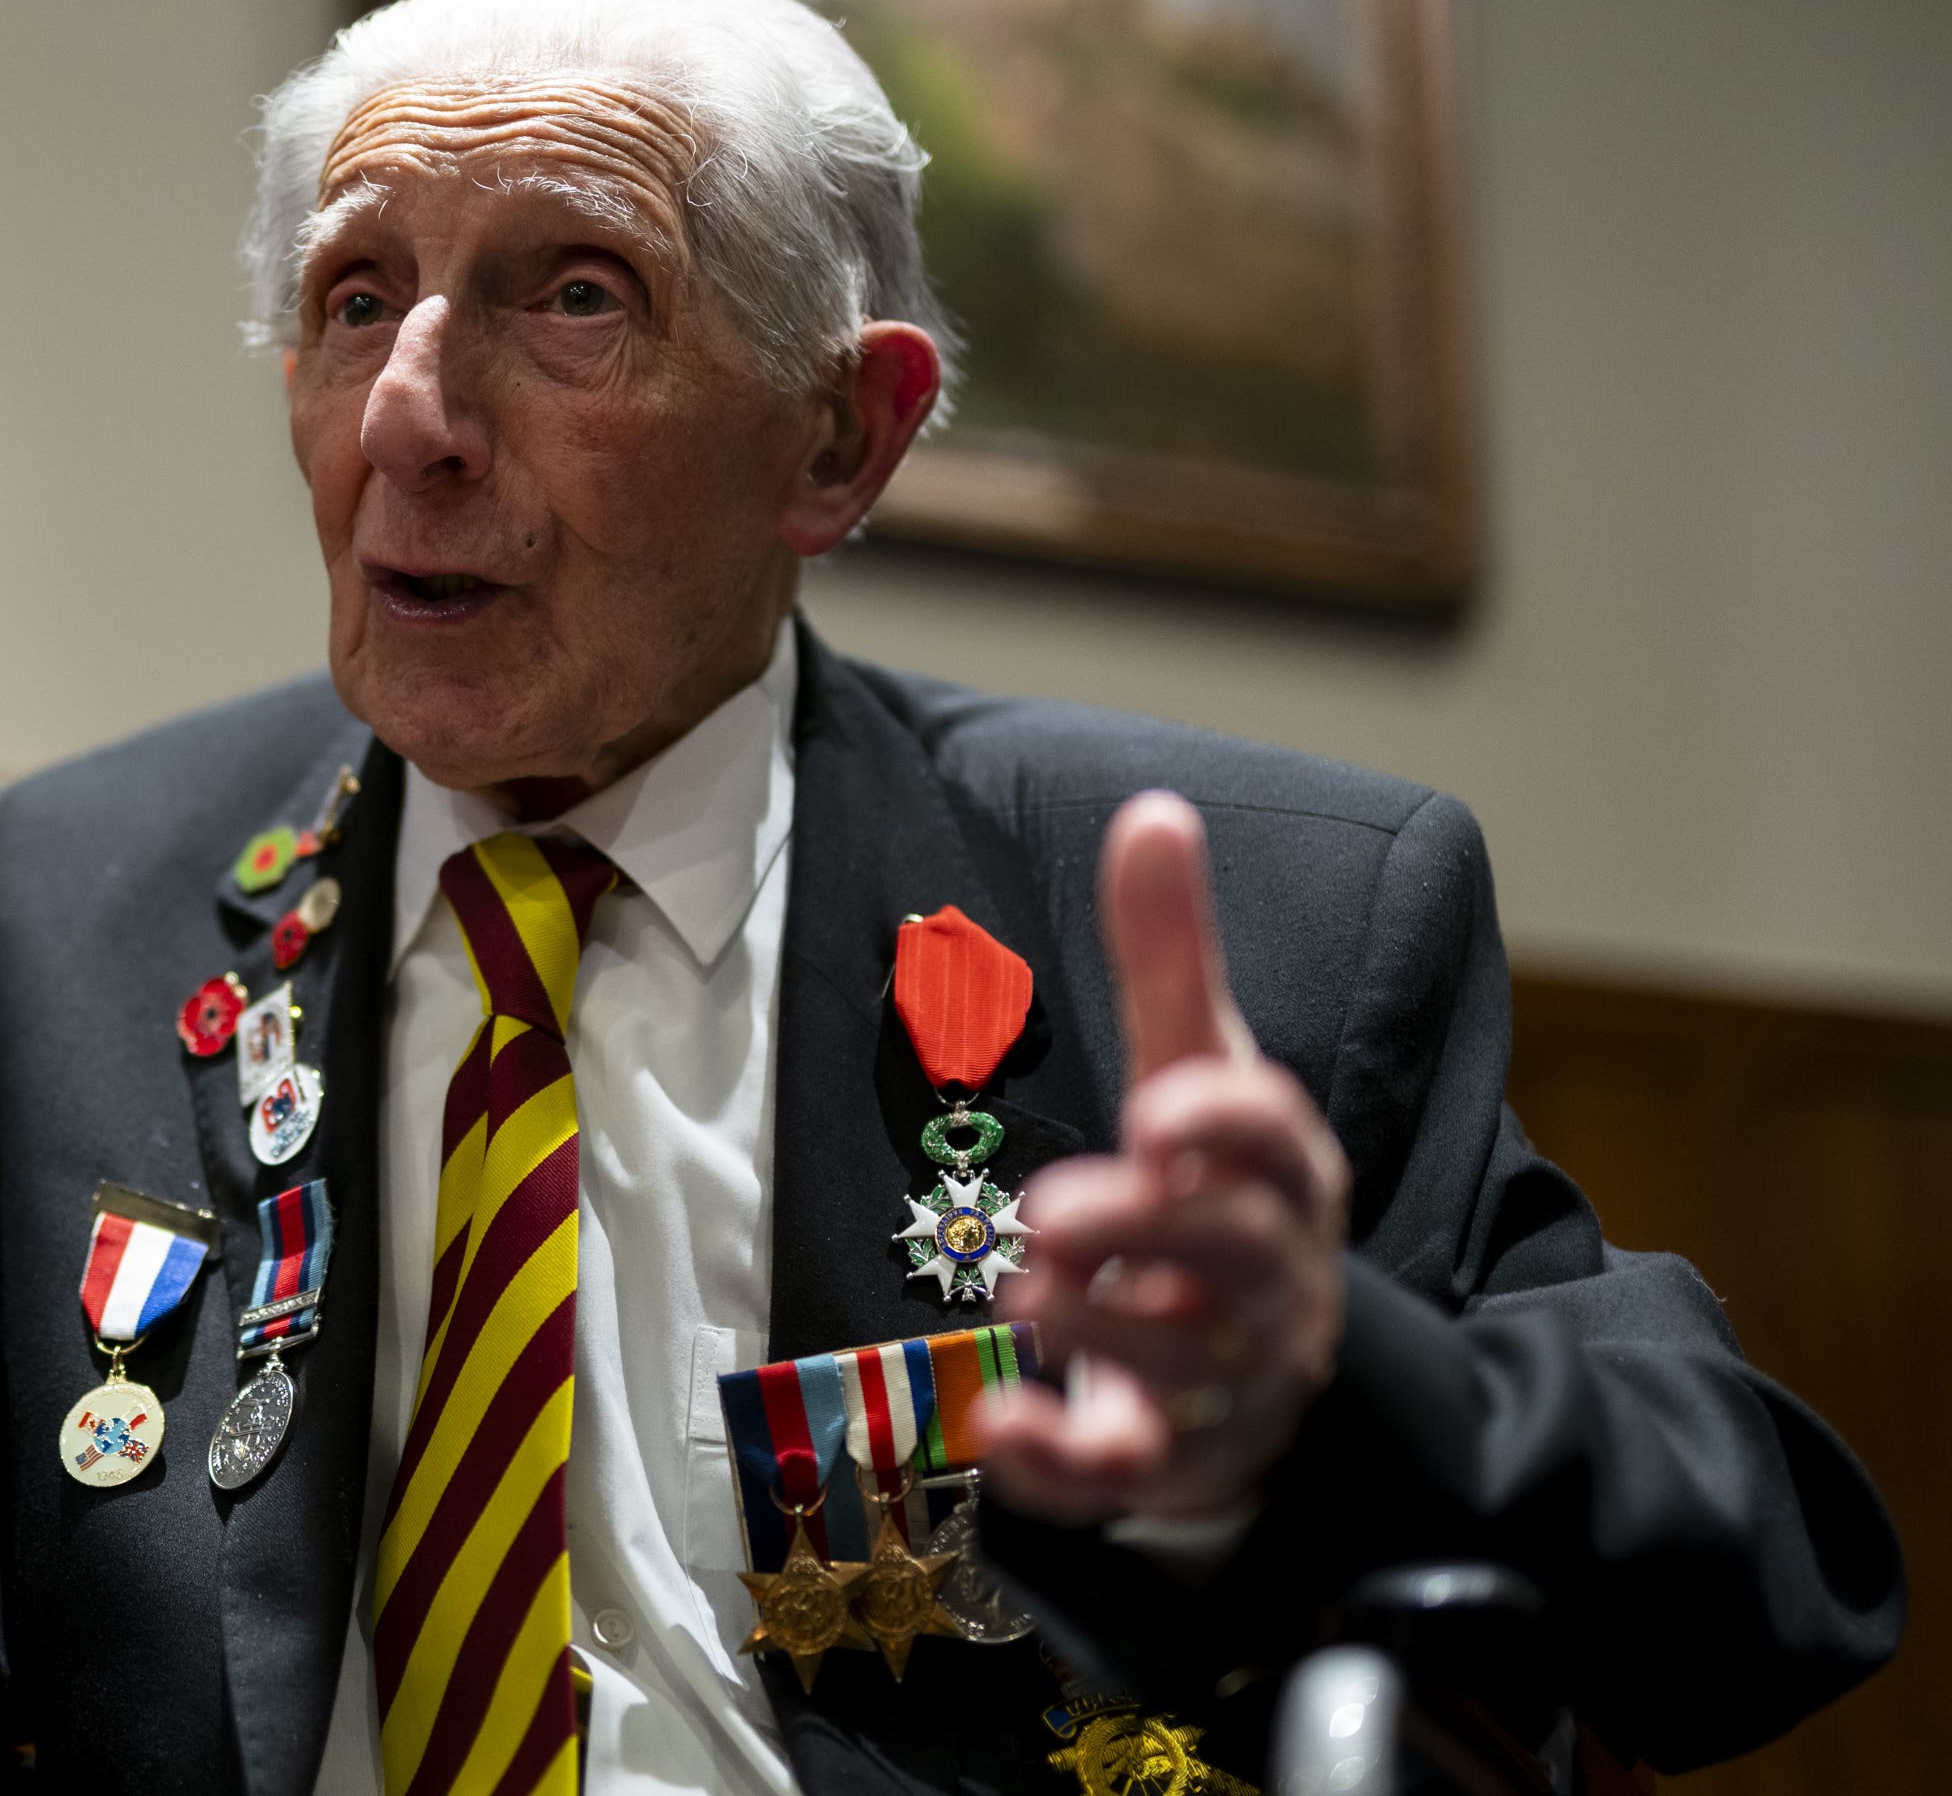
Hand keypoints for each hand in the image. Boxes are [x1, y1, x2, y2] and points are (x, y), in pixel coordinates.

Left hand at [976, 792, 1348, 1523]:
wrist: (1265, 1358)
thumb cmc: (1216, 1185)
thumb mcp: (1198, 1063)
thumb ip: (1171, 953)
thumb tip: (1153, 810)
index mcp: (1279, 1174)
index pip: (1278, 1143)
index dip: (1228, 1128)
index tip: (1159, 1111)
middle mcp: (1265, 1277)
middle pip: (1232, 1256)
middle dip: (1149, 1232)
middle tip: (1055, 1214)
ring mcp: (1220, 1378)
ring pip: (1177, 1365)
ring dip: (1099, 1327)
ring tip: (1028, 1284)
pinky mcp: (1160, 1456)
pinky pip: (1120, 1472)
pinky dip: (1063, 1459)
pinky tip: (1003, 1424)